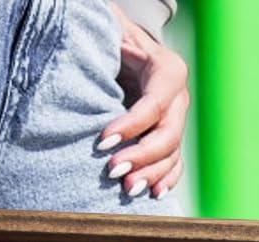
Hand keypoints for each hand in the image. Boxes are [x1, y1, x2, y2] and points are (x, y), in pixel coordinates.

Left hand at [98, 6, 189, 198]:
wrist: (120, 53)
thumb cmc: (110, 40)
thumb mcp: (109, 30)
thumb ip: (103, 32)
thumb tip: (82, 31)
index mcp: (167, 70)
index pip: (153, 104)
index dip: (130, 125)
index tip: (102, 142)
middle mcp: (177, 98)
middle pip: (167, 134)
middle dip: (141, 155)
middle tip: (113, 171)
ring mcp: (175, 121)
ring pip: (171, 153)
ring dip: (150, 174)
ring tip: (126, 190)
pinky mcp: (168, 139)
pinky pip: (173, 164)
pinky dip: (164, 180)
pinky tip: (152, 194)